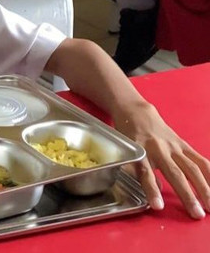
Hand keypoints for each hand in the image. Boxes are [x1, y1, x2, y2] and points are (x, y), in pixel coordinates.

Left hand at [113, 101, 209, 218]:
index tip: (158, 206)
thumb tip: (155, 192)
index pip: (146, 174)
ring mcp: (174, 147)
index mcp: (140, 153)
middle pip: (175, 174)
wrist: (137, 114)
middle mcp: (159, 149)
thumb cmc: (129, 137)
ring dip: (204, 188)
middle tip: (196, 214)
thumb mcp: (128, 154)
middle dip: (186, 195)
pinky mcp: (184, 145)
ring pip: (192, 168)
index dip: (152, 190)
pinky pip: (200, 160)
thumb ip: (138, 172)